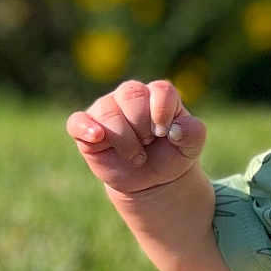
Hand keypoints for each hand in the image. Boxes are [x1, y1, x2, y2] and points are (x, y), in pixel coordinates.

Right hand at [66, 79, 206, 196]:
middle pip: (132, 95)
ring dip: (125, 139)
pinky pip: (77, 121)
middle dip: (143, 125)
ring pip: (108, 111)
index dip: (163, 112)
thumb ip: (193, 132)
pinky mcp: (86, 128)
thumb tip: (174, 129)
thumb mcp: (192, 146)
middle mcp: (129, 96)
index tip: (166, 133)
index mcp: (158, 95)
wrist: (153, 180)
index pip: (160, 90)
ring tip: (136, 155)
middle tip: (149, 142)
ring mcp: (106, 110)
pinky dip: (85, 128)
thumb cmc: (172, 155)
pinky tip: (97, 137)